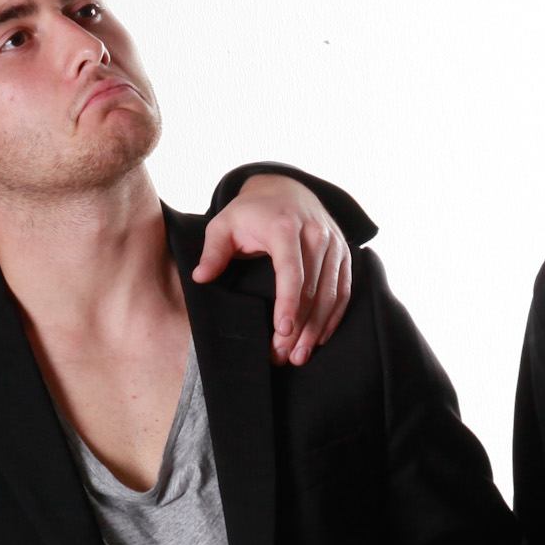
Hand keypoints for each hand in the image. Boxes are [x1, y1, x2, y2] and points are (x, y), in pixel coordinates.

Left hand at [194, 174, 352, 364]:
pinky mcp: (344, 254)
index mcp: (285, 228)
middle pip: (312, 290)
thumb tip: (200, 277)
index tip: (281, 330)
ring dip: (316, 329)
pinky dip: (333, 316)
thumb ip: (213, 252)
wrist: (286, 188)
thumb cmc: (251, 212)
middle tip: (282, 356)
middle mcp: (316, 234)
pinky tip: (320, 337)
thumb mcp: (224, 224)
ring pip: (331, 294)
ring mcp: (334, 245)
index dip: (288, 303)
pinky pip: (343, 290)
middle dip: (299, 327)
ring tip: (299, 355)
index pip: (292, 271)